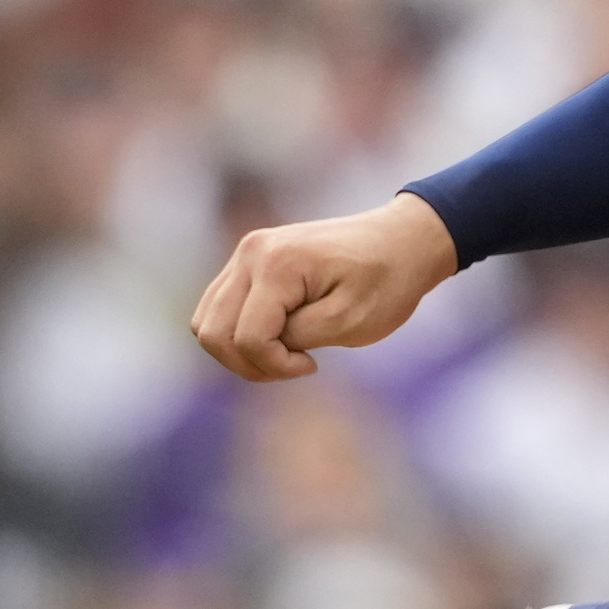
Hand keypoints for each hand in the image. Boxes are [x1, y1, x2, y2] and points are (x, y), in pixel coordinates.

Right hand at [191, 195, 460, 381]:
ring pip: (207, 322)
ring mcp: (245, 254)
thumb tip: (256, 346)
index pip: (248, 337)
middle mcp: (251, 253)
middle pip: (212, 332)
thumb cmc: (386, 283)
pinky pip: (219, 309)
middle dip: (249, 364)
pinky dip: (239, 334)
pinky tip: (280, 338)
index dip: (275, 365)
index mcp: (277, 264)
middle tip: (295, 366)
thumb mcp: (351, 320)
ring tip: (287, 355)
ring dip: (239, 351)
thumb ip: (298, 336)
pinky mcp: (248, 263)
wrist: (401, 242)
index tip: (312, 366)